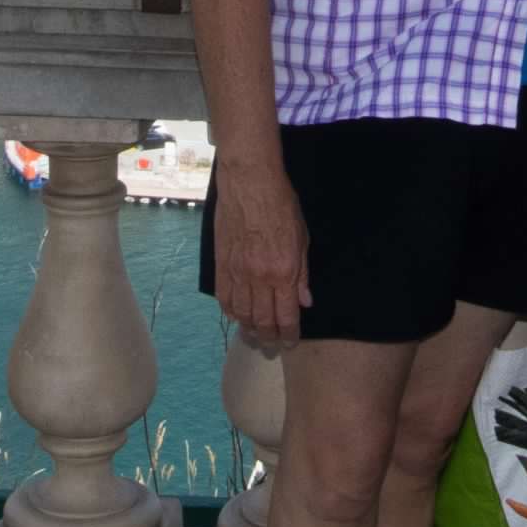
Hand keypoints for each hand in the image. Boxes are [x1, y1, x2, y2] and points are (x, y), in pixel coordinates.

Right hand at [212, 165, 314, 353]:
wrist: (250, 182)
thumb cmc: (281, 205)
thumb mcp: (302, 238)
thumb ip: (302, 274)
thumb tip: (305, 302)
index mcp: (283, 272)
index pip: (287, 317)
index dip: (289, 335)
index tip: (290, 342)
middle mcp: (259, 278)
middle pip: (262, 321)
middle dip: (269, 337)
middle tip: (273, 343)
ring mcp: (237, 272)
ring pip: (241, 314)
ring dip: (249, 329)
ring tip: (256, 334)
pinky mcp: (221, 263)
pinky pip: (223, 297)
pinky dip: (230, 312)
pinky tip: (237, 315)